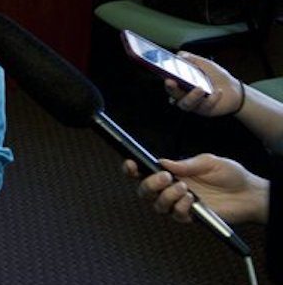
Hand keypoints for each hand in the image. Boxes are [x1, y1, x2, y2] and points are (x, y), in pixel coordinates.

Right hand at [121, 154, 268, 224]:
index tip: (130, 164)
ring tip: (184, 188)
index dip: (132, 169)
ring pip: (157, 205)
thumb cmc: (230, 175)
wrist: (249, 193)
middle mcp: (171, 189)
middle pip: (144, 191)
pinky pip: (176, 215)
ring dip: (167, 196)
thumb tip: (163, 162)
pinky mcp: (190, 216)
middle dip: (149, 185)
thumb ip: (185, 163)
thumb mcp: (208, 161)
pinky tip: (193, 199)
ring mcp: (179, 204)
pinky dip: (181, 206)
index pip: (144, 172)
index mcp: (172, 173)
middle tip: (164, 178)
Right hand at [164, 52, 242, 115]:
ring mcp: (194, 104)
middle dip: (172, 89)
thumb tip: (180, 54)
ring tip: (200, 88)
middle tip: (172, 82)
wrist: (234, 89)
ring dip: (191, 96)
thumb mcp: (205, 65)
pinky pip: (205, 106)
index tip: (167, 77)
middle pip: (174, 96)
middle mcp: (185, 96)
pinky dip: (212, 99)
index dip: (167, 82)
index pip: (170, 85)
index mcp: (182, 84)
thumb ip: (193, 59)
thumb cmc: (217, 76)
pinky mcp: (205, 111)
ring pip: (186, 104)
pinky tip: (218, 91)